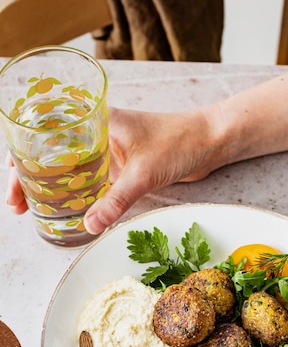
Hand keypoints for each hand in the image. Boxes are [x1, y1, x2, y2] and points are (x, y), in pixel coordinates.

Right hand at [5, 105, 227, 232]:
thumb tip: (89, 225)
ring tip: (33, 208)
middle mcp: (95, 133)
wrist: (210, 142)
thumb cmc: (180, 141)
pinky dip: (74, 191)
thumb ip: (116, 200)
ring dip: (50, 185)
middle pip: (50, 153)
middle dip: (28, 176)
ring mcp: (107, 150)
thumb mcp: (144, 173)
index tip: (13, 182)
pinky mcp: (120, 165)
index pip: (45, 134)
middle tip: (18, 204)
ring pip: (67, 167)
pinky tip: (66, 208)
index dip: (22, 157)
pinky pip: (88, 178)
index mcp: (94, 121)